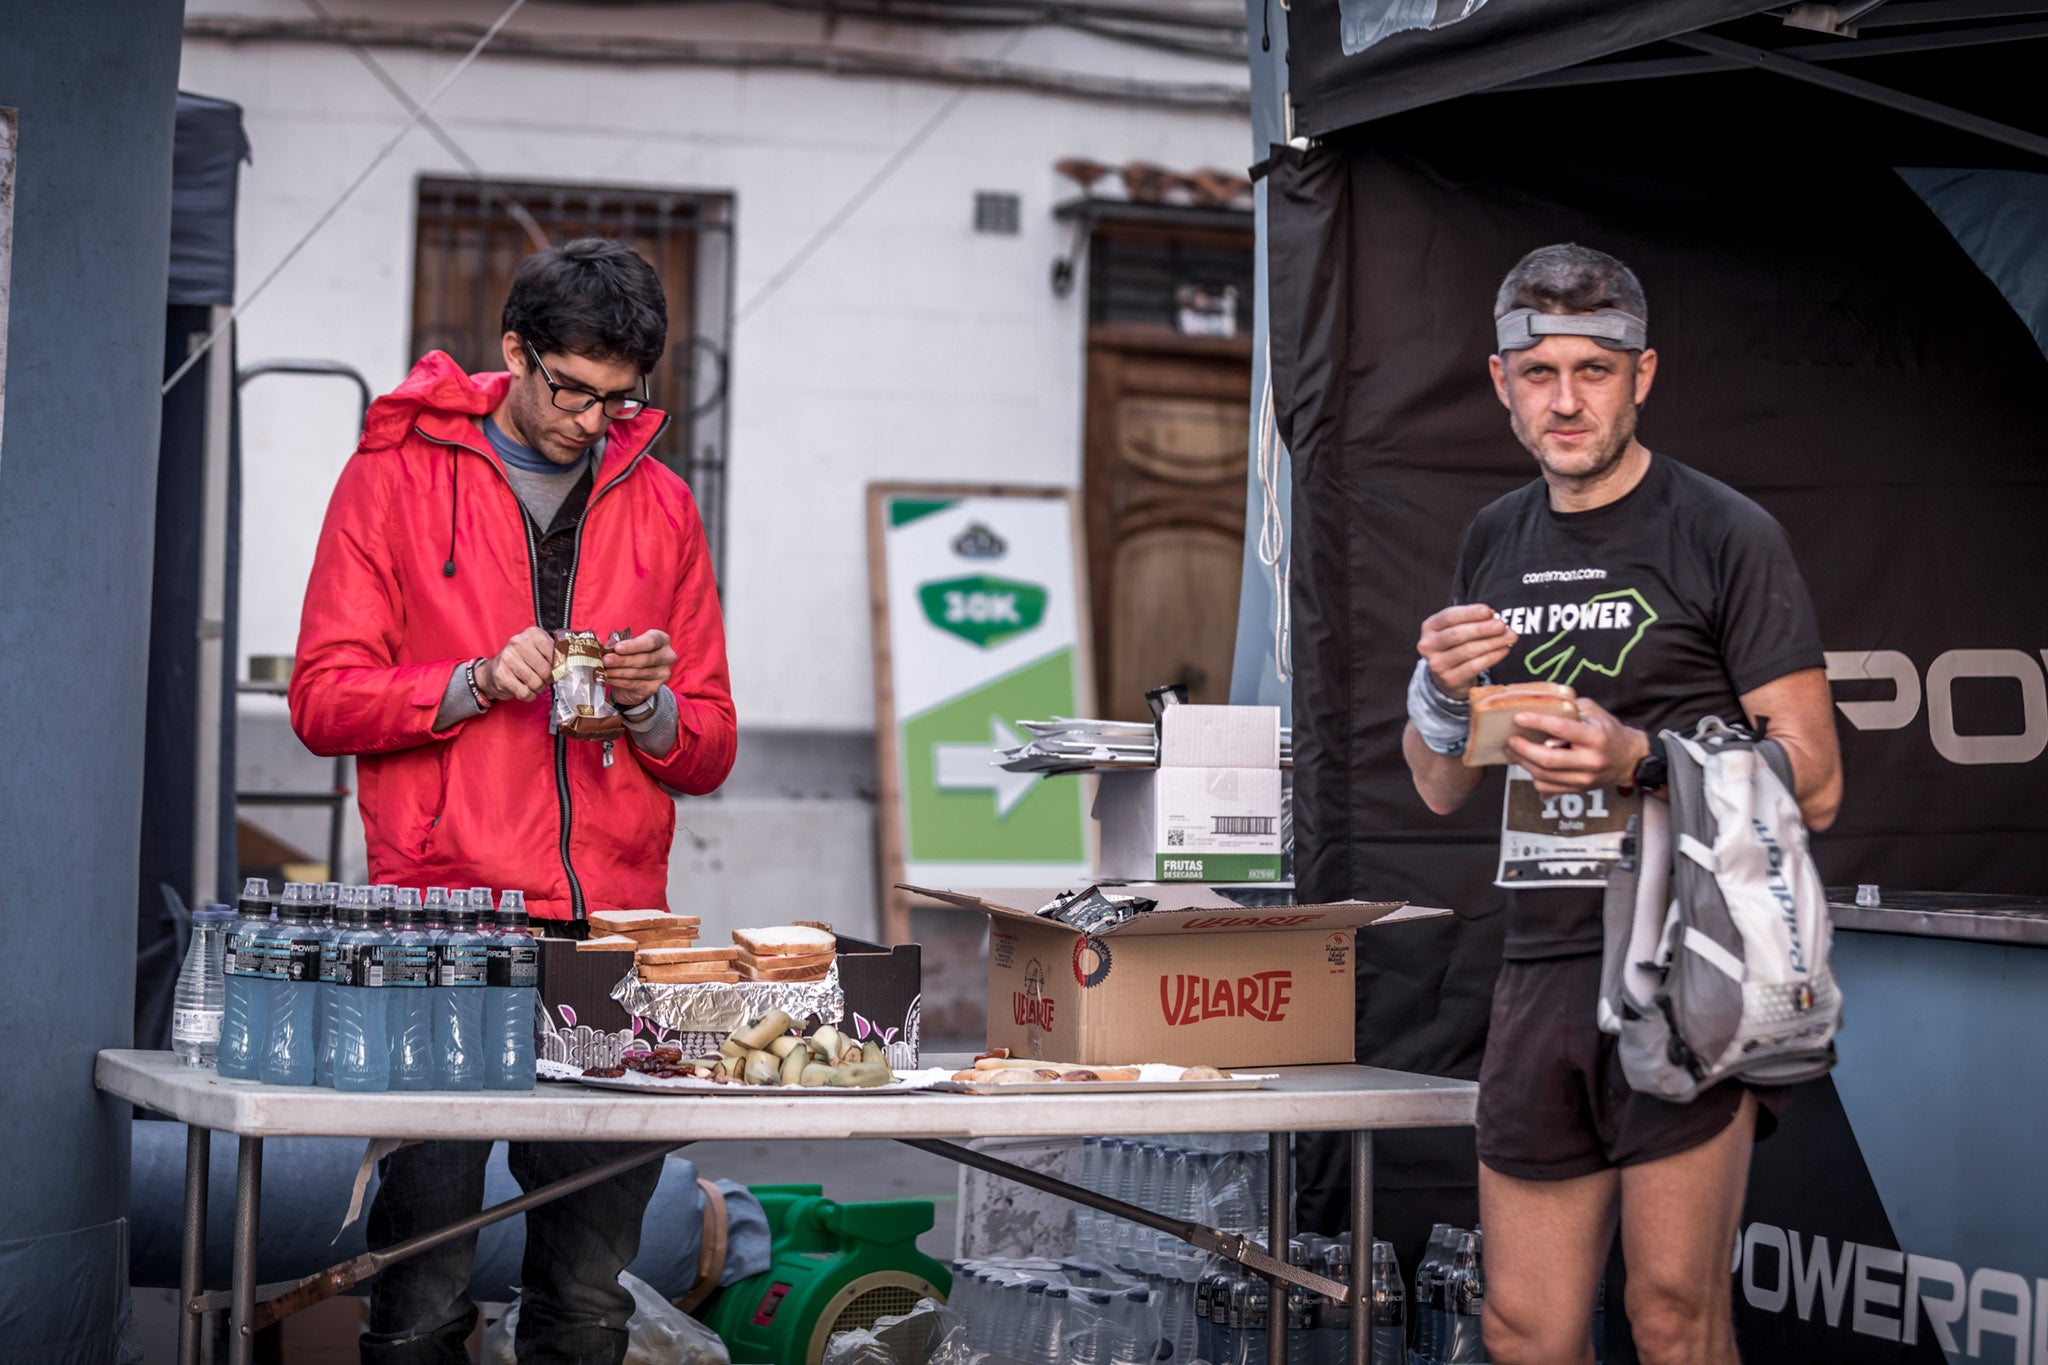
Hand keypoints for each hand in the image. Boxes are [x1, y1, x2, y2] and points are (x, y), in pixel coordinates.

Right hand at [475, 627, 553, 702]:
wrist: (493, 670)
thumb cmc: (521, 660)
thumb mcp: (538, 650)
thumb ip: (554, 653)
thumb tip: (570, 665)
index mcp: (532, 634)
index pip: (554, 653)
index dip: (557, 666)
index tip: (554, 670)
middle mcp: (518, 642)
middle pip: (546, 671)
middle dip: (548, 680)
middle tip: (544, 680)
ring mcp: (507, 658)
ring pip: (536, 683)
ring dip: (538, 689)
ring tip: (535, 686)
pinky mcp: (501, 674)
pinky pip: (525, 692)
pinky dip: (529, 696)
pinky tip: (525, 691)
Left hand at [602, 629, 676, 708]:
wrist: (637, 678)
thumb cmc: (631, 655)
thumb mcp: (625, 645)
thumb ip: (614, 643)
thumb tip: (596, 642)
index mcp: (661, 639)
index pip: (651, 641)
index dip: (633, 645)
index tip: (617, 648)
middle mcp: (667, 656)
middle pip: (645, 659)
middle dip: (623, 660)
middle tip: (605, 660)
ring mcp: (663, 673)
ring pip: (638, 672)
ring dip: (618, 671)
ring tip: (603, 670)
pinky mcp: (654, 687)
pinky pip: (634, 684)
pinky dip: (619, 681)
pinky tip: (608, 678)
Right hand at [1417, 604, 1517, 700]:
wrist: (1447, 675)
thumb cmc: (1455, 644)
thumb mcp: (1456, 628)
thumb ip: (1471, 620)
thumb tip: (1492, 616)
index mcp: (1429, 627)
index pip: (1449, 616)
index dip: (1470, 613)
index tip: (1489, 611)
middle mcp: (1428, 645)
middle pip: (1457, 634)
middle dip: (1483, 629)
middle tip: (1502, 625)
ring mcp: (1437, 664)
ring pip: (1468, 651)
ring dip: (1492, 642)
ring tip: (1510, 637)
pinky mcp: (1449, 679)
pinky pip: (1474, 666)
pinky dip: (1492, 657)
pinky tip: (1504, 650)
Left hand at [1505, 697, 1650, 794]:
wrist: (1629, 759)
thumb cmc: (1608, 732)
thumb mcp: (1594, 712)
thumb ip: (1569, 707)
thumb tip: (1541, 703)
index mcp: (1595, 738)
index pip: (1561, 729)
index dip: (1536, 722)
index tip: (1519, 717)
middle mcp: (1589, 761)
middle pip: (1547, 760)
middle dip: (1522, 749)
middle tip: (1510, 739)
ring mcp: (1584, 779)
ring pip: (1543, 776)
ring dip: (1523, 763)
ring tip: (1512, 750)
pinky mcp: (1578, 790)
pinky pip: (1546, 788)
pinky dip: (1533, 776)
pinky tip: (1528, 764)